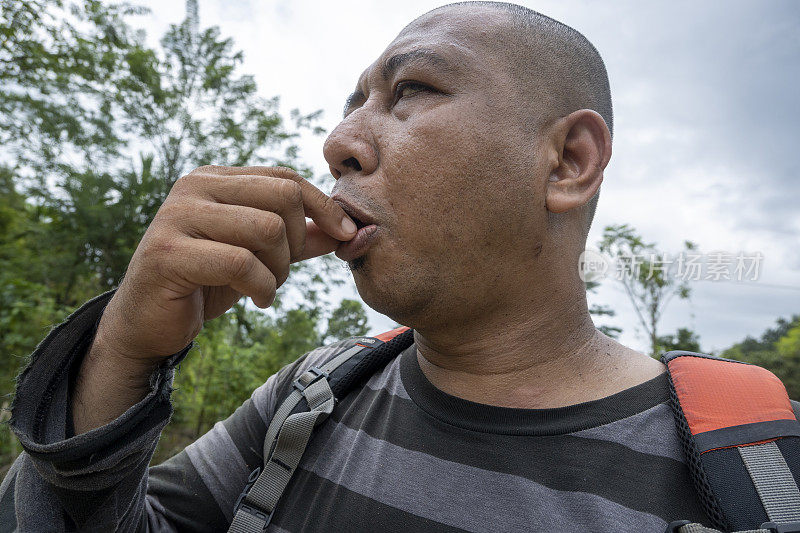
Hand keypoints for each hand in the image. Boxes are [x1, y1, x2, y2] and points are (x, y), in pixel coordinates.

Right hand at [92, 165, 356, 367]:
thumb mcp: (259, 256)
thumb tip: (347, 230)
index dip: (324, 207)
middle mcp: (194, 187)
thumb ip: (298, 239)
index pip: (286, 178)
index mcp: (216, 179)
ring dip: (279, 269)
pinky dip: (262, 287)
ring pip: (268, 229)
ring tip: (265, 286)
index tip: (347, 234)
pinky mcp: (169, 253)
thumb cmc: (205, 284)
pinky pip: (242, 263)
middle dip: (297, 242)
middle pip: (283, 197)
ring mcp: (177, 216)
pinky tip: (256, 300)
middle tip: (281, 272)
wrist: (147, 324)